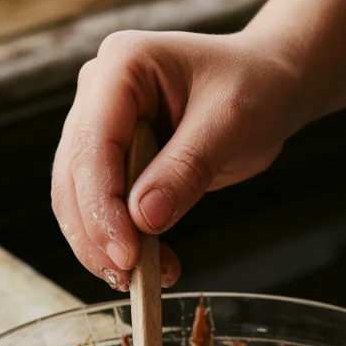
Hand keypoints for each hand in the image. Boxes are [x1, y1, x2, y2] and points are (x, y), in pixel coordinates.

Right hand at [51, 29, 305, 289]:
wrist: (271, 83)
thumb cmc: (257, 87)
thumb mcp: (231, 123)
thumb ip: (186, 169)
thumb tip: (145, 219)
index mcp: (122, 65)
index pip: (94, 143)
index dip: (104, 205)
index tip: (127, 254)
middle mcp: (99, 92)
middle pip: (75, 174)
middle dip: (96, 232)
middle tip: (128, 277)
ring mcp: (101, 124)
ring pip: (77, 196)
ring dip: (101, 244)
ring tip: (138, 280)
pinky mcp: (114, 157)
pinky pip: (103, 205)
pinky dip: (120, 240)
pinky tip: (149, 266)